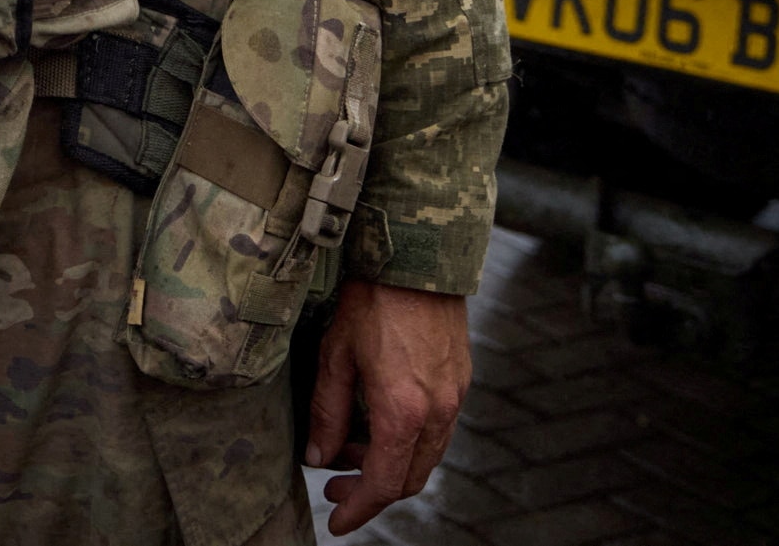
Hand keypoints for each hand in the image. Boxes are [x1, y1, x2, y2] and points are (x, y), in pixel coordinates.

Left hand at [305, 280, 468, 534]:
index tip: (337, 521)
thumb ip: (327, 413)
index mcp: (403, 411)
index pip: (382, 483)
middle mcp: (437, 412)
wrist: (417, 259)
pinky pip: (437, 431)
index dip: (358, 509)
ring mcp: (454, 398)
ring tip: (350, 446)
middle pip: (409, 479)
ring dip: (390, 464)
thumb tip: (318, 457)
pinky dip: (408, 441)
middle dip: (371, 491)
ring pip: (426, 457)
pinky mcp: (460, 382)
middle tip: (335, 485)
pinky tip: (378, 421)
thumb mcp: (334, 356)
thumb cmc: (371, 301)